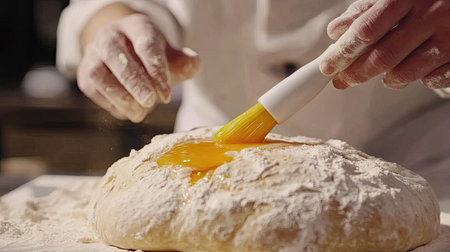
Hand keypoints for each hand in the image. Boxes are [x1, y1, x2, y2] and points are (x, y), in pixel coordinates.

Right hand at [78, 12, 198, 121]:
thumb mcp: (171, 57)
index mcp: (136, 27)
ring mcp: (93, 53)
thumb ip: (185, 63)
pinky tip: (128, 112)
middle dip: (135, 83)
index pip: (146, 45)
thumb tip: (194, 64)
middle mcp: (110, 36)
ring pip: (99, 74)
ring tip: (140, 114)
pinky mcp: (85, 74)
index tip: (167, 95)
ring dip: (120, 96)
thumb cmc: (152, 58)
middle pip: (117, 57)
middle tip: (151, 102)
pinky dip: (110, 103)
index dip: (157, 70)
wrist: (126, 55)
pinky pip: (93, 89)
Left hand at [320, 0, 449, 89]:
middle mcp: (431, 15)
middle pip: (382, 57)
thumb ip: (364, 13)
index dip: (343, 52)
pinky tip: (414, 67)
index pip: (367, 30)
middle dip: (356, 73)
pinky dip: (417, 79)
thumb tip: (336, 33)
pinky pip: (430, 80)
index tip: (328, 66)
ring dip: (386, 79)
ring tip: (381, 71)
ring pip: (404, 74)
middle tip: (342, 80)